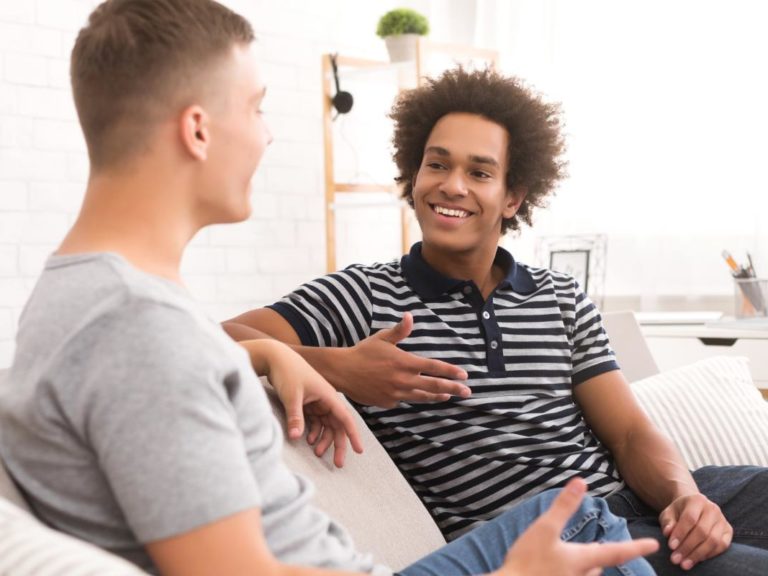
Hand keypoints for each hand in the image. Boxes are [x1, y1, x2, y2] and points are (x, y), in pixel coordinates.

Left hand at [242, 339, 362, 467]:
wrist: (276, 357)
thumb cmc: (287, 372)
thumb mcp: (291, 396)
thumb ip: (295, 417)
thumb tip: (295, 438)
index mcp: (328, 396)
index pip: (345, 418)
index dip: (353, 435)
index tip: (359, 450)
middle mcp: (326, 400)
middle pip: (337, 426)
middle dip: (338, 445)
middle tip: (338, 464)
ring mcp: (317, 402)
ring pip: (326, 426)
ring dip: (324, 440)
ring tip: (317, 454)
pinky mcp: (308, 403)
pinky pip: (315, 422)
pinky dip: (314, 432)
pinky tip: (309, 441)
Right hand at [336, 312, 470, 407]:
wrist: (343, 372)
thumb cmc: (363, 352)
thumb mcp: (382, 338)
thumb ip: (400, 330)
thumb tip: (410, 316)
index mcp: (405, 362)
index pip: (434, 368)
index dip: (450, 371)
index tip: (464, 375)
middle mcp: (403, 380)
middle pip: (434, 386)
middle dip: (453, 388)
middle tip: (467, 391)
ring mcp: (396, 393)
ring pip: (422, 396)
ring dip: (438, 396)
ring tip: (449, 396)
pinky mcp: (388, 402)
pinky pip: (405, 400)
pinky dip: (415, 398)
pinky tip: (421, 396)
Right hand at [496, 478, 658, 575]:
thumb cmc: (528, 561)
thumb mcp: (544, 528)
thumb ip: (564, 506)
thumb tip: (581, 482)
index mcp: (582, 560)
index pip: (616, 552)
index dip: (636, 547)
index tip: (654, 545)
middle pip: (596, 566)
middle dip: (597, 557)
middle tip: (598, 548)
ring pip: (584, 574)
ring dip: (583, 567)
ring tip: (575, 560)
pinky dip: (568, 573)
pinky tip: (555, 570)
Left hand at [659, 493, 732, 570]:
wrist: (693, 508)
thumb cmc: (679, 512)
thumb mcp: (669, 513)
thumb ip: (667, 522)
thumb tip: (668, 533)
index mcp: (697, 500)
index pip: (690, 518)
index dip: (680, 533)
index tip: (671, 546)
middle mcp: (712, 508)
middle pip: (702, 531)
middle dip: (688, 547)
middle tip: (676, 559)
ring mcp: (722, 520)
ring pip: (713, 540)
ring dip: (698, 554)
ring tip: (685, 564)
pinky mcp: (728, 530)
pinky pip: (722, 546)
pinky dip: (709, 555)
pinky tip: (697, 560)